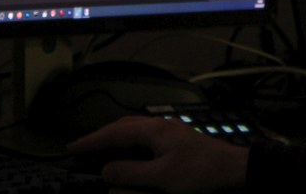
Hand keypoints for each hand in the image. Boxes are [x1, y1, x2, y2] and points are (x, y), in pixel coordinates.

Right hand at [68, 116, 248, 193]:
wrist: (233, 170)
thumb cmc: (201, 172)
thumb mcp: (161, 179)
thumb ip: (130, 174)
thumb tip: (106, 171)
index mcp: (153, 130)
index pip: (113, 133)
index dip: (91, 141)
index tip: (72, 147)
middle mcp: (159, 125)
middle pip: (122, 127)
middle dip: (100, 137)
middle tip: (82, 149)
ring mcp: (169, 132)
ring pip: (133, 132)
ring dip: (115, 141)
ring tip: (101, 153)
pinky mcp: (176, 141)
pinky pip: (144, 139)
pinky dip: (130, 146)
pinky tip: (130, 157)